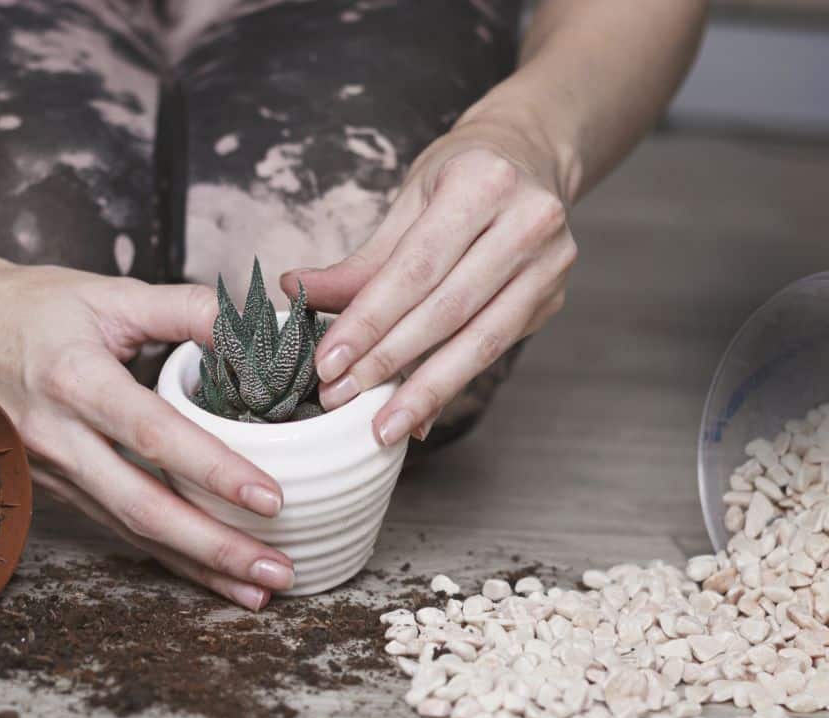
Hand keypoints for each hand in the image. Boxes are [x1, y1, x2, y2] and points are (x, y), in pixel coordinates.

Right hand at [0, 258, 294, 609]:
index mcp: (75, 381)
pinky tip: (205, 572)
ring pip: (129, 530)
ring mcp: (50, 470)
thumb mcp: (109, 294)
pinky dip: (163, 554)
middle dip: (214, 548)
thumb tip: (258, 329)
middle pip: (142, 508)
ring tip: (256, 591)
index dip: (212, 469)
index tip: (270, 498)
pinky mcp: (51, 487)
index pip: (152, 434)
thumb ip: (186, 309)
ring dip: (195, 566)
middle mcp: (58, 436)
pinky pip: (114, 526)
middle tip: (277, 573)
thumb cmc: (32, 307)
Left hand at [280, 124, 577, 445]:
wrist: (529, 158)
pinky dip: (451, 384)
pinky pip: (492, 351)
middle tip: (341, 397)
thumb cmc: (458, 177)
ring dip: (424, 390)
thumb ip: (359, 261)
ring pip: (478, 341)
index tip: (329, 362)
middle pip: (447, 309)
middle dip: (388, 361)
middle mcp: (528, 222)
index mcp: (483, 182)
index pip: (414, 269)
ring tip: (381, 427)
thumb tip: (297, 291)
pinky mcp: (552, 299)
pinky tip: (419, 413)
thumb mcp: (407, 202)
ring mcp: (550, 264)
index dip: (369, 321)